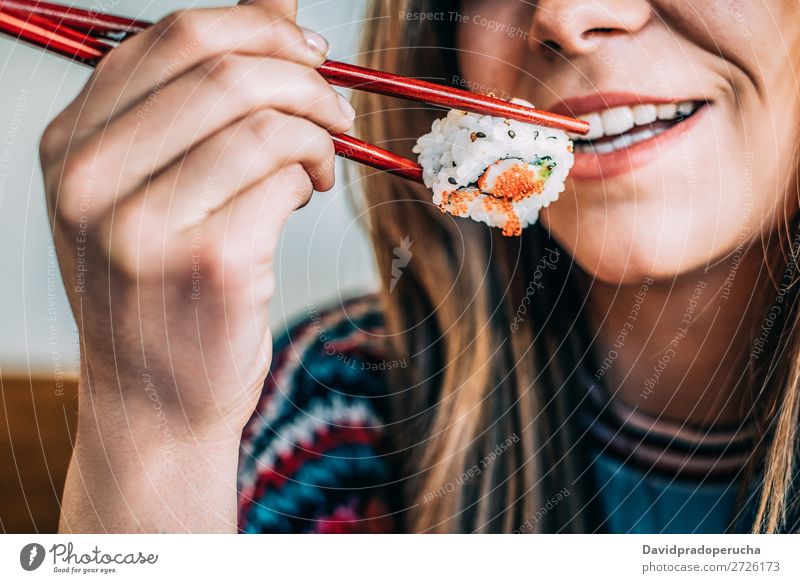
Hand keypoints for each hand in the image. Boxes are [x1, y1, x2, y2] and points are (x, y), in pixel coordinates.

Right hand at [42, 0, 352, 531]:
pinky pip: (283, 177)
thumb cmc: (160, 292)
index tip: (308, 52)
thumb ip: (200, 99)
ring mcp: (144, 225)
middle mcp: (91, 179)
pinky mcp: (209, 263)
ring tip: (322, 162)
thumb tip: (278, 6)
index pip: (172, 37)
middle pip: (222, 68)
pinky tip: (306, 195)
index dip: (259, 29)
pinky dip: (312, 174)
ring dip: (318, 131)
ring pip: (263, 121)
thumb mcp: (150, 189)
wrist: (154, 401)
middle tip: (336, 110)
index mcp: (71, 145)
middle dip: (304, 76)